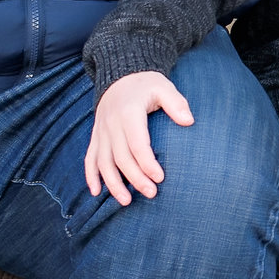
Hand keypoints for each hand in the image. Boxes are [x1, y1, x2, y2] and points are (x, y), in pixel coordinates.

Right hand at [84, 71, 192, 204]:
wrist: (120, 77)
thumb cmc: (146, 85)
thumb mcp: (163, 86)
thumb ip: (176, 103)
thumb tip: (189, 121)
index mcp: (128, 113)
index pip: (137, 143)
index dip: (147, 163)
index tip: (160, 178)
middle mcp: (111, 124)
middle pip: (121, 157)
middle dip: (135, 178)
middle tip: (152, 193)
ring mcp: (101, 132)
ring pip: (103, 162)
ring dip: (113, 184)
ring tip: (126, 201)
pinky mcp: (95, 137)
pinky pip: (89, 158)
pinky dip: (90, 176)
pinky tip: (96, 192)